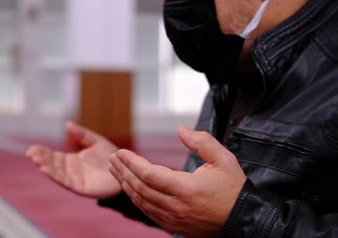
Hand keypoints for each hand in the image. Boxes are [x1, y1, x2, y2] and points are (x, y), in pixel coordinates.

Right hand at [26, 122, 120, 198]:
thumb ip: (82, 134)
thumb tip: (67, 124)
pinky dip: (55, 177)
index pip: (53, 156)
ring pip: (56, 173)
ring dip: (45, 167)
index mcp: (72, 160)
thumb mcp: (95, 141)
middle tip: (30, 153)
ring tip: (35, 160)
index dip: (43, 152)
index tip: (32, 148)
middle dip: (41, 159)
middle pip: (52, 164)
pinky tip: (46, 170)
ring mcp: (75, 179)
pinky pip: (66, 182)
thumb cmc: (111, 156)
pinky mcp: (81, 187)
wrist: (125, 169)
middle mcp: (71, 170)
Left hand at [109, 126, 245, 236]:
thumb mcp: (224, 159)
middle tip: (113, 159)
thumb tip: (181, 130)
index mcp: (187, 189)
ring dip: (126, 185)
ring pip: (141, 201)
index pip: (149, 175)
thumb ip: (202, 142)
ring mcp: (173, 218)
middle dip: (123, 172)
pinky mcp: (173, 225)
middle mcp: (176, 206)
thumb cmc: (233, 189)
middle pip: (140, 188)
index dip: (132, 163)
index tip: (121, 152)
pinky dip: (136, 199)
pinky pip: (148, 212)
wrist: (243, 219)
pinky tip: (130, 188)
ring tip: (115, 171)